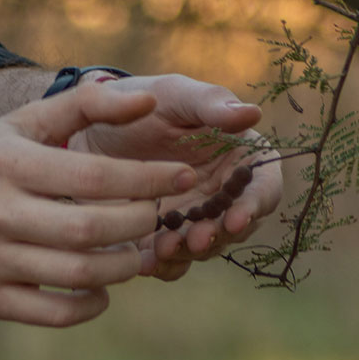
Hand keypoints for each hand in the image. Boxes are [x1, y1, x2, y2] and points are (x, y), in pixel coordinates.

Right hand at [0, 85, 197, 324]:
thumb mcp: (20, 124)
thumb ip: (84, 105)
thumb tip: (146, 99)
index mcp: (5, 163)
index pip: (92, 175)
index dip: (145, 179)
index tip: (181, 176)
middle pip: (89, 229)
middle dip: (138, 224)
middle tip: (160, 217)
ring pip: (76, 274)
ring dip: (122, 267)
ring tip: (139, 253)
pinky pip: (52, 313)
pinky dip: (89, 305)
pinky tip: (103, 289)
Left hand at [70, 73, 282, 280]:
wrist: (94, 127)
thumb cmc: (144, 101)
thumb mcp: (175, 94)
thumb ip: (211, 104)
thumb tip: (253, 113)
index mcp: (241, 158)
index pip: (264, 187)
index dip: (255, 206)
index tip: (236, 218)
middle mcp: (224, 194)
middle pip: (236, 226)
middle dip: (217, 236)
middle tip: (195, 239)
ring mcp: (195, 219)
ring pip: (204, 247)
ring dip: (188, 252)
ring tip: (163, 249)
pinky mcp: (165, 237)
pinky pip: (172, 260)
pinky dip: (163, 265)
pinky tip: (145, 263)